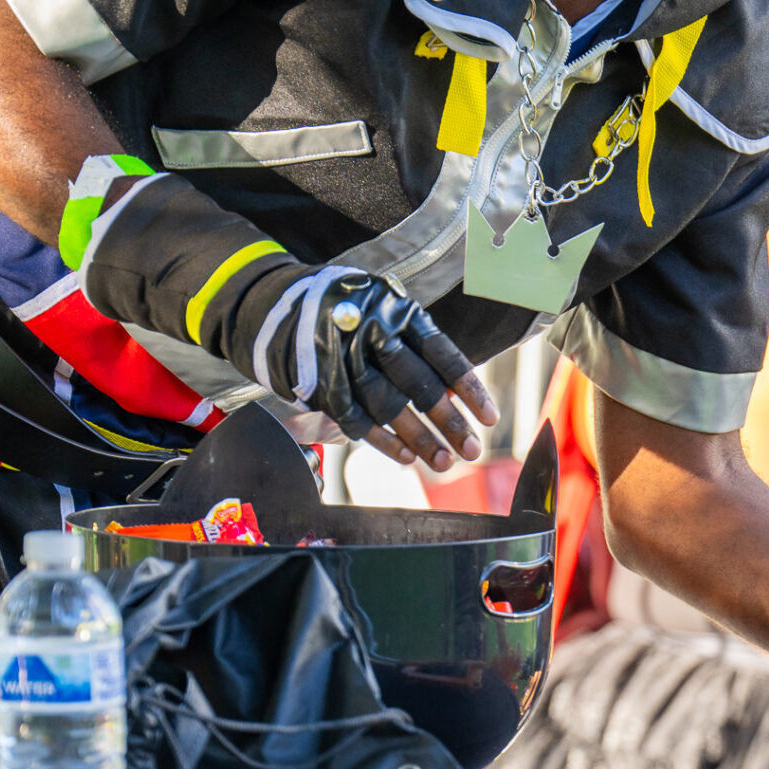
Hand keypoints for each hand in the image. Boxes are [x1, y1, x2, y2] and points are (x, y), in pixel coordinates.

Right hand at [268, 276, 498, 470]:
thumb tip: (454, 396)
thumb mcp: (387, 314)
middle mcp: (370, 331)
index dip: (468, 389)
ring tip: (443, 463)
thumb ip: (418, 349)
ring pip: (387, 405)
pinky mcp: (319, 380)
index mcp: (396, 311)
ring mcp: (342, 356)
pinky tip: (405, 458)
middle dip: (448, 422)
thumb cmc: (352, 316)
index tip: (491, 420)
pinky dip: (381, 440)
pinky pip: (355, 418)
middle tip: (472, 451)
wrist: (277, 306)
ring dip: (418, 439)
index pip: (441, 354)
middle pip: (417, 383)